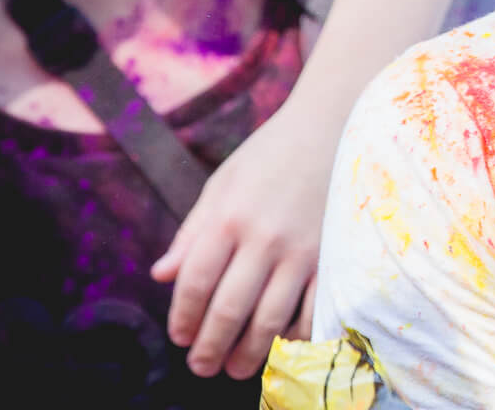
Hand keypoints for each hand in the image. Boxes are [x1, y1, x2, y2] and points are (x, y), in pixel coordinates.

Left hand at [151, 101, 337, 379]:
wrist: (332, 125)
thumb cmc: (271, 153)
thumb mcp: (223, 184)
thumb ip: (192, 232)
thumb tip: (162, 275)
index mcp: (229, 217)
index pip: (195, 283)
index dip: (182, 318)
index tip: (179, 337)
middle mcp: (264, 237)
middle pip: (229, 309)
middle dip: (210, 346)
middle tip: (201, 367)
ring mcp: (304, 249)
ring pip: (271, 319)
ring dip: (249, 353)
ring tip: (235, 368)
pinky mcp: (333, 255)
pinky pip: (315, 308)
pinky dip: (298, 335)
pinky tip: (283, 344)